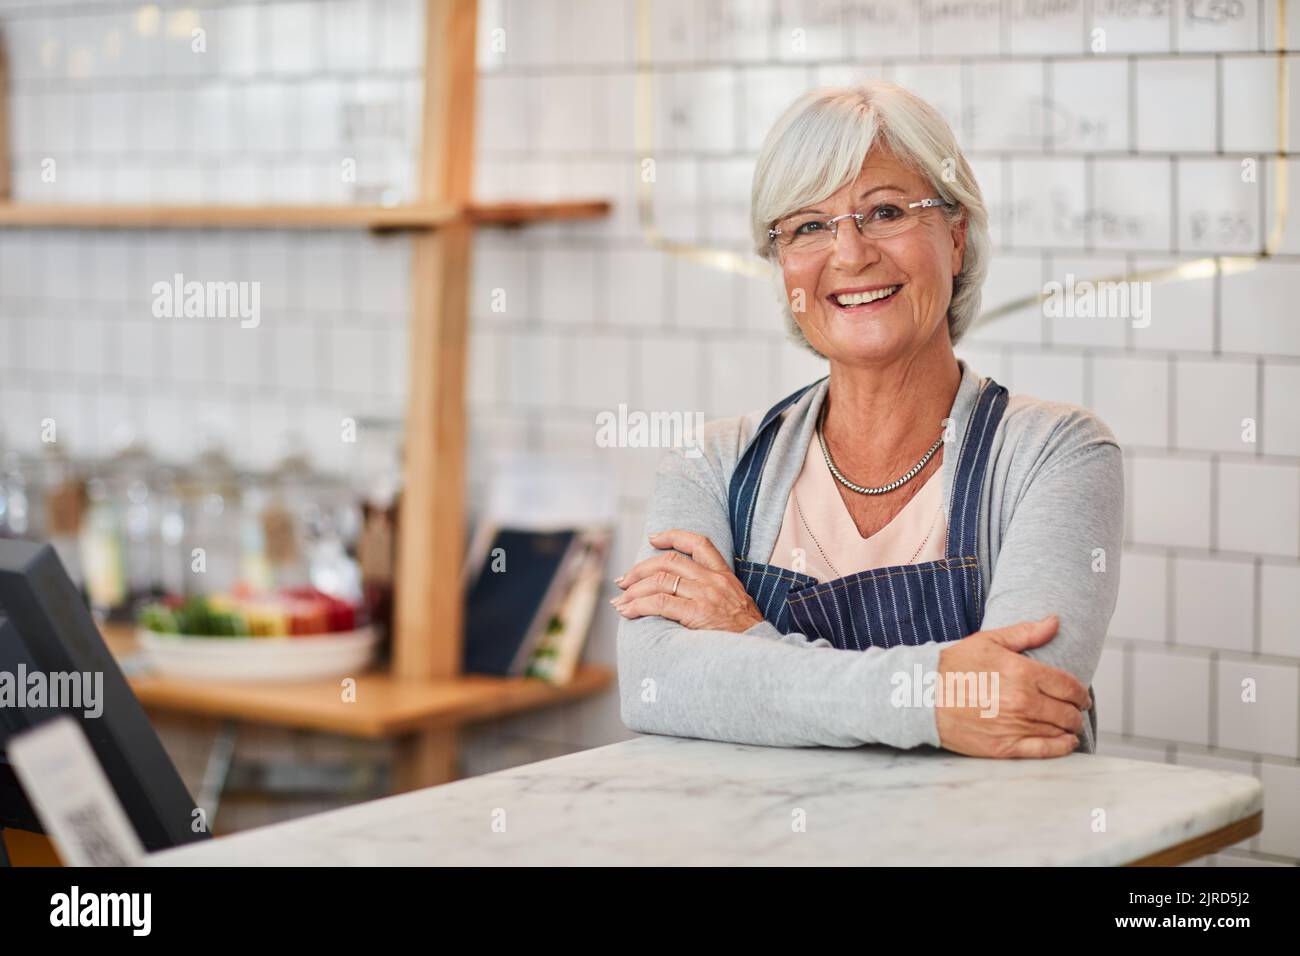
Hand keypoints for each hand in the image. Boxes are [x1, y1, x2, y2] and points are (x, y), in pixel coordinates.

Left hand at [611, 529, 763, 632]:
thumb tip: (681, 593)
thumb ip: (713, 592)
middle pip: (669, 562)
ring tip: (620, 601)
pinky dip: (638, 606)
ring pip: (660, 581)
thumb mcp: (735, 603)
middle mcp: (714, 581)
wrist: (759, 651)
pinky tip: (628, 612)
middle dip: (640, 570)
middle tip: (624, 581)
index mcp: (724, 576)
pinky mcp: (697, 614)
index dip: (673, 536)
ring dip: (634, 591)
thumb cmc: (743, 634)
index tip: (653, 538)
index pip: (699, 543)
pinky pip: (660, 603)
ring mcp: (706, 596)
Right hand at [935, 614, 1089, 758]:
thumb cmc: (953, 666)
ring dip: (1069, 728)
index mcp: (1023, 673)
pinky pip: (1045, 750)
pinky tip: (1066, 743)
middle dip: (1075, 712)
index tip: (1080, 696)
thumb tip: (1055, 621)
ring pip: (1059, 731)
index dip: (1080, 693)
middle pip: (1067, 711)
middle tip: (1074, 711)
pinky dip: (1061, 748)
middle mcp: (1024, 701)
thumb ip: (1026, 633)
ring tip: (1068, 726)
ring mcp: (1015, 726)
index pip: (1068, 686)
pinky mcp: (1005, 747)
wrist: (922, 696)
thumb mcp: (988, 641)